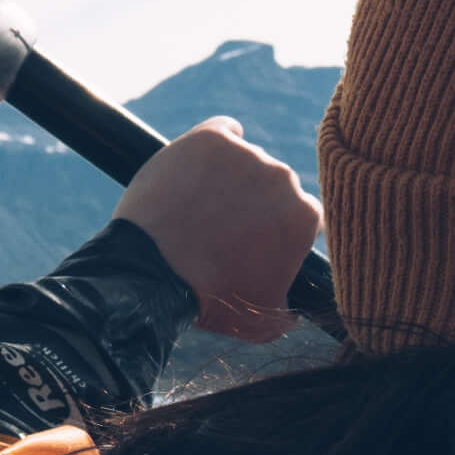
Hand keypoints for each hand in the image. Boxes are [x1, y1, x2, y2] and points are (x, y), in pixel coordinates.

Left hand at [119, 120, 316, 331]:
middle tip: (224, 228)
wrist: (150, 274)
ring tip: (200, 206)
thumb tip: (295, 309)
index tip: (258, 240)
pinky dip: (217, 144)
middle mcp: (282, 178)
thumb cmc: (210, 300)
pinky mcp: (209, 138)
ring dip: (233, 179)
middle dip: (257, 204)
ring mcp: (245, 153)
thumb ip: (291, 312)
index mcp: (303, 216)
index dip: (279, 229)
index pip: (303, 215)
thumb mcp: (264, 323)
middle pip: (276, 186)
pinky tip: (203, 164)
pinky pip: (223, 131)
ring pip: (246, 161)